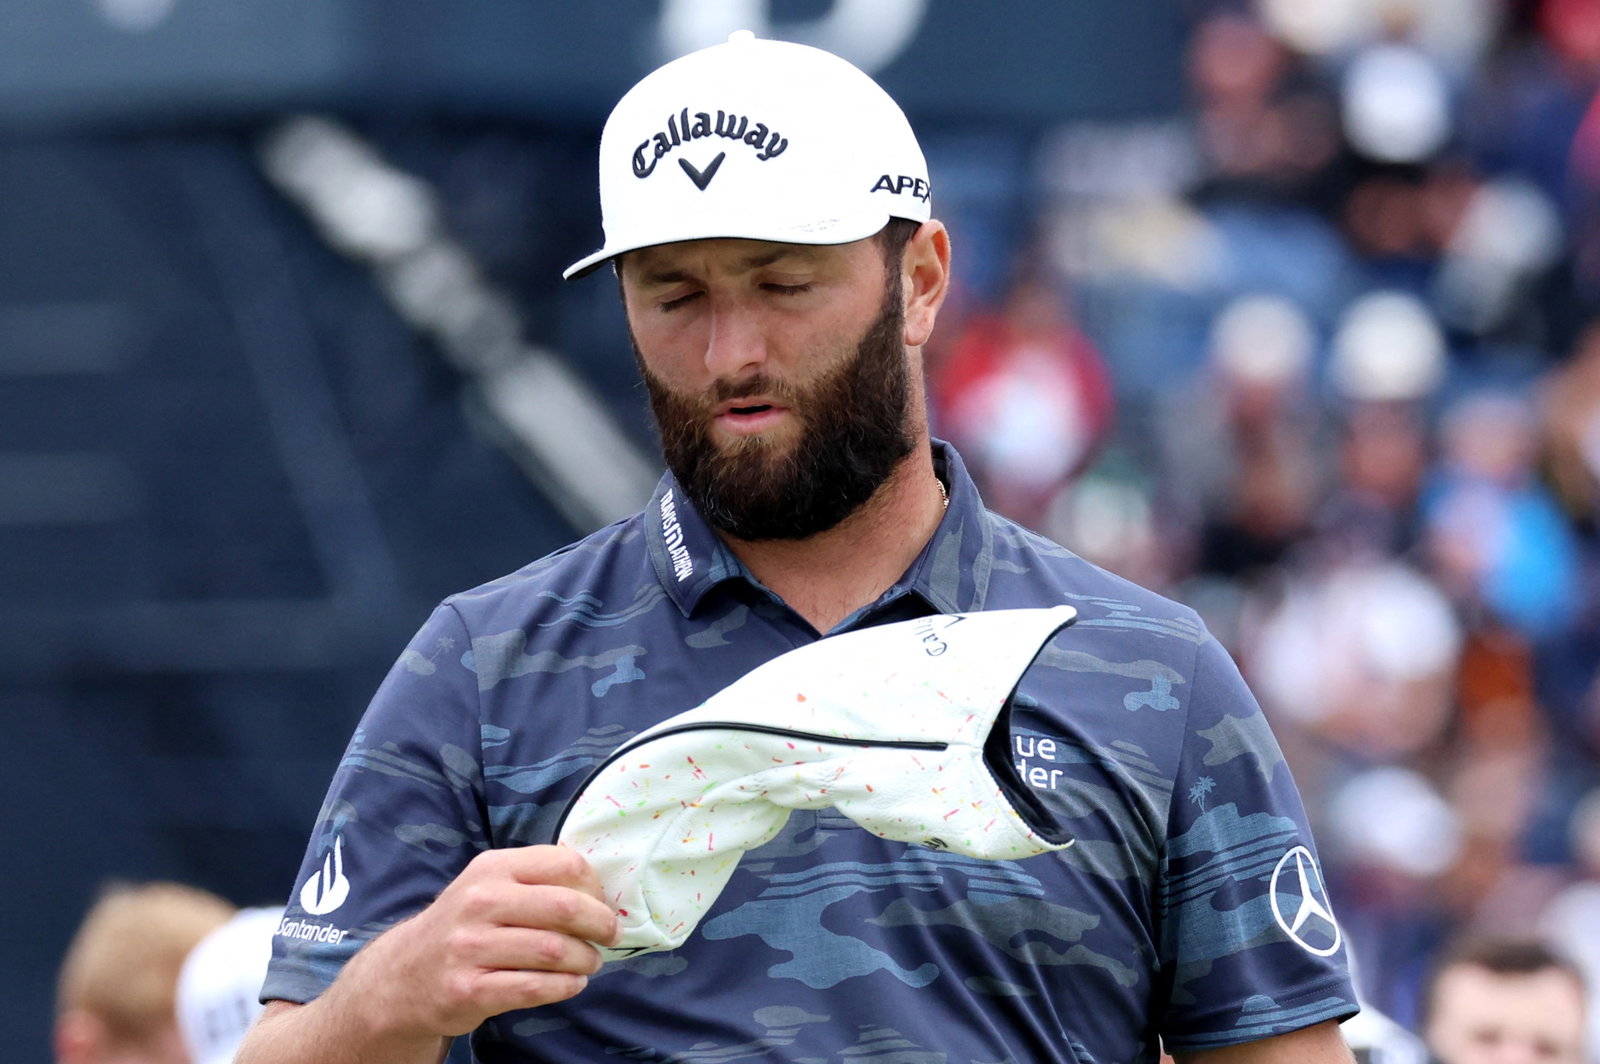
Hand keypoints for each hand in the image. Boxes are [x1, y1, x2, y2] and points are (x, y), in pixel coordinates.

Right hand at [339, 845, 620, 1037]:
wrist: (403, 975)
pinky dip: (565, 987)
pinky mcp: (469, 990)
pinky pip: (535, 988)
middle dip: (601, 924)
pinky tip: (572, 984)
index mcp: (492, 868)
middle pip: (566, 907)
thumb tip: (601, 890)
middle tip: (610, 936)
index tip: (602, 904)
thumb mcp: (489, 885)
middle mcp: (479, 901)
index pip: (565, 864)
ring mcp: (470, 947)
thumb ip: (537, 878)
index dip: (595, 887)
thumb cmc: (465, 925)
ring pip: (555, 951)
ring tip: (590, 962)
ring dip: (585, 959)